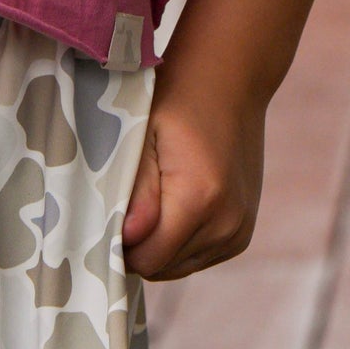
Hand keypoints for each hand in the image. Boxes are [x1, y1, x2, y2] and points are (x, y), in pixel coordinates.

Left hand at [121, 75, 265, 280]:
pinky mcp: (243, 232)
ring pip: (180, 267)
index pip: (147, 260)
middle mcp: (226, 222)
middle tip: (126, 203)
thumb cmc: (177, 100)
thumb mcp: (145, 135)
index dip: (119, 245)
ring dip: (160, 246)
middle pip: (163, 268)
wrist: (230, 80)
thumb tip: (127, 238)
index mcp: (199, 198)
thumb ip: (137, 191)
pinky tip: (174, 206)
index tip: (106, 216)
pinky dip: (181, 243)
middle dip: (138, 246)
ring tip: (152, 200)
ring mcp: (239, 229)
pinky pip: (199, 257)